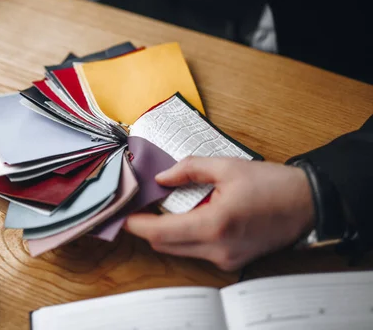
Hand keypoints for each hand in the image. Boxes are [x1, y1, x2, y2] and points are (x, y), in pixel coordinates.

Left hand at [125, 157, 314, 270]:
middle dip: (146, 227)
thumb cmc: (272, 185)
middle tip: (138, 206)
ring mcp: (225, 260)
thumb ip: (188, 169)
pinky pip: (196, 252)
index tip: (121, 215)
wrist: (308, 204)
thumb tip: (161, 177)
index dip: (136, 225)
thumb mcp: (227, 167)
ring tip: (160, 208)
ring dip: (165, 232)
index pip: (160, 232)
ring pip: (178, 250)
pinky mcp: (231, 262)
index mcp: (214, 224)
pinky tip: (186, 216)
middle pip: (164, 245)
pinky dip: (184, 236)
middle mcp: (217, 249)